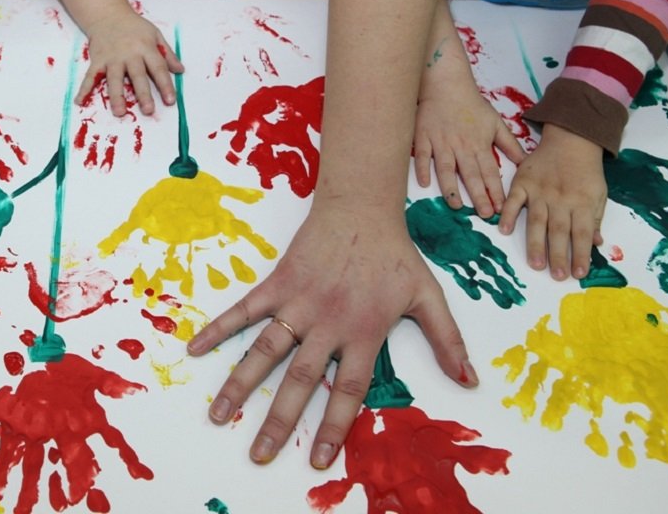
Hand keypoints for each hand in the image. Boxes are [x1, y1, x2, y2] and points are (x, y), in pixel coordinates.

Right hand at [75, 8, 183, 116]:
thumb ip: (167, 54)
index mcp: (146, 48)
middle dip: (143, 94)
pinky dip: (84, 88)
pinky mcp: (97, 60)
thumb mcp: (155, 35)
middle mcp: (129, 54)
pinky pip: (90, 76)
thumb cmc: (135, 27)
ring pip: (114, 79)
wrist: (108, 14)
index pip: (158, 68)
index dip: (165, 85)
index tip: (170, 101)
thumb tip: (180, 70)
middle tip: (148, 110)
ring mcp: (111, 58)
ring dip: (116, 96)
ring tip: (119, 112)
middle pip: (137, 76)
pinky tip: (79, 101)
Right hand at [187, 199, 474, 468]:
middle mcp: (328, 323)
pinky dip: (220, 328)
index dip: (334, 427)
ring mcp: (298, 303)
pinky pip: (244, 310)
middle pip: (299, 381)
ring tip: (219, 416)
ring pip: (265, 351)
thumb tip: (471, 381)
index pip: (347, 390)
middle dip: (279, 422)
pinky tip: (196, 349)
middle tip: (259, 455)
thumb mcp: (428, 296)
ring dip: (240, 385)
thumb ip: (448, 341)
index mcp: (364, 332)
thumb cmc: (393, 254)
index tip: (317, 459)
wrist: (361, 207)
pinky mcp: (278, 282)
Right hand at [413, 83, 525, 217]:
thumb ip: (509, 144)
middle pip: (471, 174)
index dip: (496, 190)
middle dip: (479, 195)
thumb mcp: (495, 122)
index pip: (490, 171)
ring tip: (456, 205)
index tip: (501, 207)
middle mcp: (461, 146)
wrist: (446, 84)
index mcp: (479, 144)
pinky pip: (422, 156)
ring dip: (451, 187)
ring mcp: (441, 142)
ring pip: (446, 168)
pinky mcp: (423, 137)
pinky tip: (425, 183)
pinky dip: (422, 169)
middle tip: (484, 213)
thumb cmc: (471, 104)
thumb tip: (525, 162)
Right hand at [498, 124, 606, 280]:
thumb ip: (595, 219)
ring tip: (535, 264)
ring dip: (535, 243)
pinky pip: (513, 200)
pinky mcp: (523, 182)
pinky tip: (503, 230)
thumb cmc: (586, 171)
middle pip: (559, 231)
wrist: (571, 139)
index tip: (578, 273)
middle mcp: (561, 199)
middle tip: (556, 276)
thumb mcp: (599, 194)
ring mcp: (540, 190)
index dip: (581, 254)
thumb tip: (595, 244)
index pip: (582, 233)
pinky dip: (508, 214)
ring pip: (537, 221)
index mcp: (582, 202)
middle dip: (558, 255)